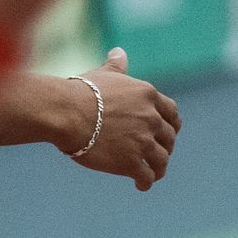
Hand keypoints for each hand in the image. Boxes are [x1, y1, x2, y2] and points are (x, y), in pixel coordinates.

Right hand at [62, 47, 180, 189]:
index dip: (172, 125)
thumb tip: (119, 52)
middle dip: (166, 147)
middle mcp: (151, 118)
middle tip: (158, 154)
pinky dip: (146, 181)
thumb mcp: (102, 74)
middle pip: (169, 138)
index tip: (168, 132)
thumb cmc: (79, 92)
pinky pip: (147, 176)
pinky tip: (140, 184)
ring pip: (162, 159)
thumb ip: (116, 66)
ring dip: (159, 168)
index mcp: (147, 95)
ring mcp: (143, 141)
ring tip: (153, 174)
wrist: (66, 113)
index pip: (172, 113)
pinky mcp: (132, 162)